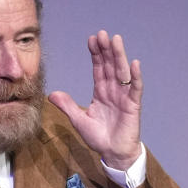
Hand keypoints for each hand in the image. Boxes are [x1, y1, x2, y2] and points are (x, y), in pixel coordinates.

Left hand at [48, 31, 142, 169]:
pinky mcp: (133, 106)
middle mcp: (113, 91)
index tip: (92, 39)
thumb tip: (51, 94)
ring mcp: (124, 97)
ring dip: (119, 56)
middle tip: (102, 34)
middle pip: (110, 66)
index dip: (95, 54)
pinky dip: (136, 77)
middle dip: (106, 50)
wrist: (113, 154)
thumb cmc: (99, 138)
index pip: (98, 69)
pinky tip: (135, 64)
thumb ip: (67, 106)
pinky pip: (135, 89)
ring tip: (116, 40)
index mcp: (101, 92)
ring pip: (122, 72)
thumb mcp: (79, 120)